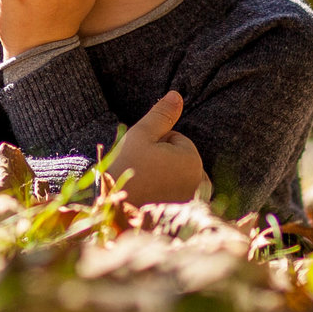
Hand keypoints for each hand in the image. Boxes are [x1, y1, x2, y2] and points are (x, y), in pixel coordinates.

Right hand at [111, 90, 205, 204]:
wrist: (113, 210)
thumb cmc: (125, 169)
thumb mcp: (141, 135)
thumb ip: (161, 115)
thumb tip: (177, 95)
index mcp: (192, 160)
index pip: (178, 139)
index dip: (156, 144)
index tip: (142, 157)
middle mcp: (199, 182)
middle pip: (182, 159)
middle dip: (164, 161)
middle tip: (142, 172)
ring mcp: (193, 201)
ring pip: (182, 177)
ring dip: (168, 178)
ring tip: (147, 186)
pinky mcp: (185, 216)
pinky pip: (182, 197)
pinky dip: (170, 196)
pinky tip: (153, 200)